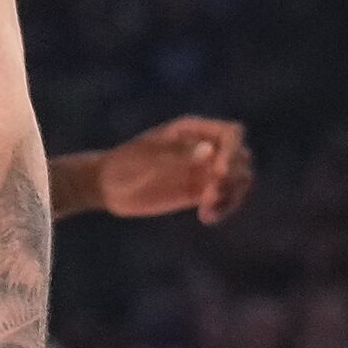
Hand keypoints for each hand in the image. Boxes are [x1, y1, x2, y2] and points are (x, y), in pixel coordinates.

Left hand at [96, 116, 251, 222]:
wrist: (106, 186)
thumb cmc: (123, 164)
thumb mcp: (148, 157)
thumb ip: (179, 154)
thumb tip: (209, 150)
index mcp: (192, 130)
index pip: (232, 133)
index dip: (232, 152)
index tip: (217, 174)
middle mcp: (205, 147)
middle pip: (241, 158)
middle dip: (233, 178)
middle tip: (209, 196)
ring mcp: (204, 170)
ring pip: (239, 180)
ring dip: (232, 196)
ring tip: (207, 210)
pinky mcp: (201, 191)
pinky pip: (226, 198)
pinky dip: (223, 208)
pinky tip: (206, 218)